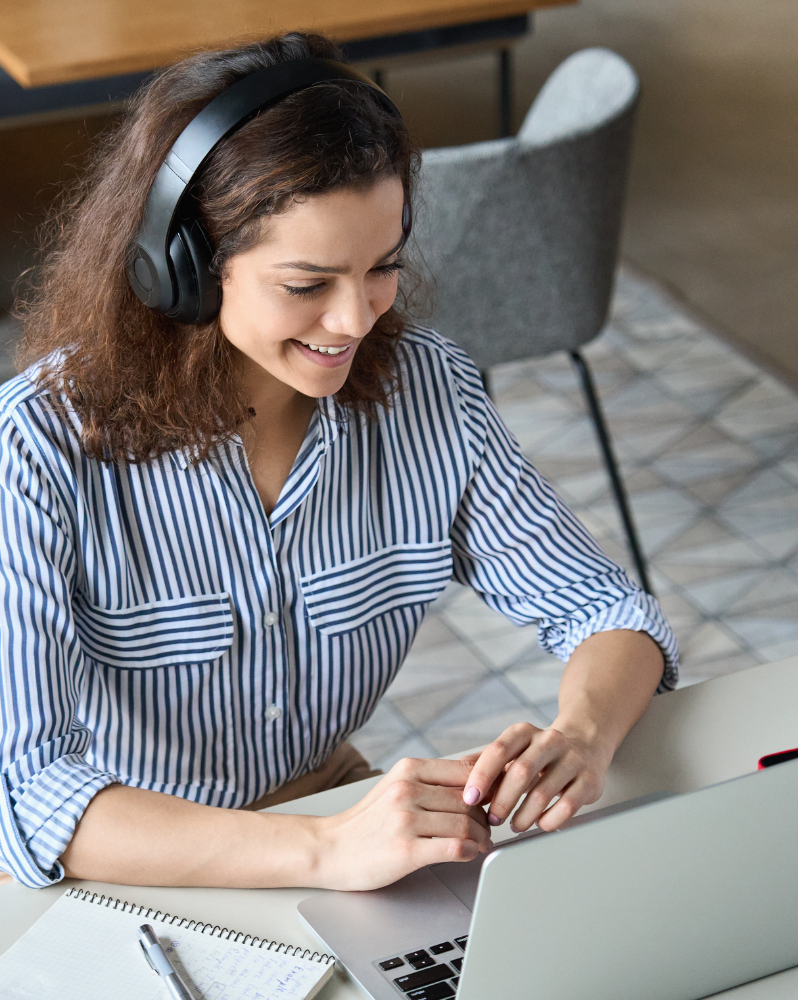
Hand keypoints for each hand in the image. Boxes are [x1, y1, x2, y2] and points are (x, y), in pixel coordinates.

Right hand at [315, 757, 491, 890]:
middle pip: (469, 800)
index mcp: (408, 769)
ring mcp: (405, 819)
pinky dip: (469, 852)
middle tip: (488, 829)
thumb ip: (433, 778)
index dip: (488, 787)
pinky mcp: (405, 849)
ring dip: (481, 838)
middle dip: (486, 818)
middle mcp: (407, 789)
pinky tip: (468, 854)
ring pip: (466, 824)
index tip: (494, 801)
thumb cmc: (368, 820)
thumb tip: (478, 768)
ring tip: (480, 844)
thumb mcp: (397, 785)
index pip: (466, 771)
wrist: (330, 848)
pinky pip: (454, 847)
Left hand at [460, 722, 612, 832]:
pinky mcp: (589, 780)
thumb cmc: (540, 752)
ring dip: (524, 815)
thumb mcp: (514, 748)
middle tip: (492, 820)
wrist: (586, 741)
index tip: (469, 799)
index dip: (481, 776)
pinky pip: (568, 805)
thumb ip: (486, 761)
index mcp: (524, 732)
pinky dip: (550, 820)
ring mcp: (572, 759)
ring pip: (543, 791)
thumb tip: (454, 776)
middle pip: (520, 772)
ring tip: (514, 826)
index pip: (498, 750)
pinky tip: (541, 824)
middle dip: (502, 801)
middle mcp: (549, 741)